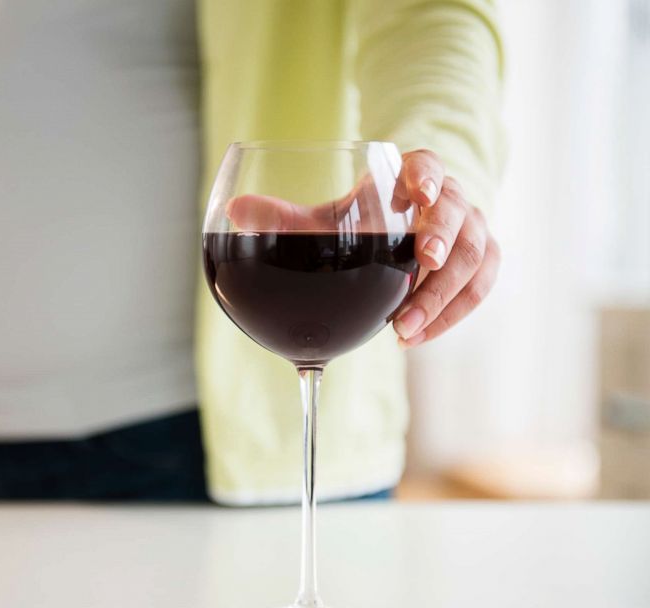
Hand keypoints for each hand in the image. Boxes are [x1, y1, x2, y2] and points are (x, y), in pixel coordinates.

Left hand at [224, 149, 499, 347]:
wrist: (394, 237)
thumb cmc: (354, 224)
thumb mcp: (321, 222)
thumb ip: (282, 220)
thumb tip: (235, 211)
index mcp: (409, 176)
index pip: (427, 163)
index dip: (426, 176)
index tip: (418, 193)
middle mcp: (448, 199)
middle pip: (459, 211)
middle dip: (443, 238)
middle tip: (423, 262)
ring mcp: (469, 230)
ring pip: (475, 254)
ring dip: (443, 293)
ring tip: (405, 328)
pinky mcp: (478, 260)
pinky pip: (480, 285)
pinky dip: (453, 312)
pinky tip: (417, 336)